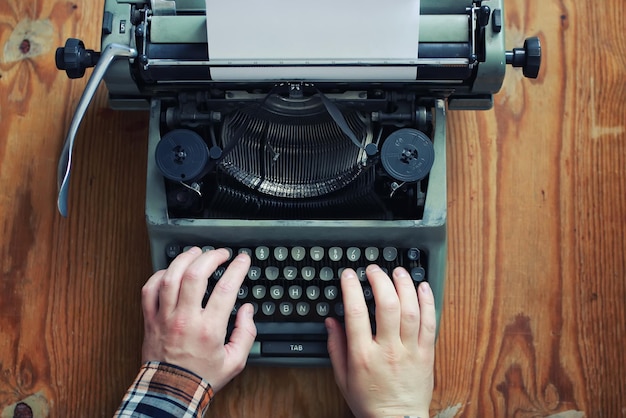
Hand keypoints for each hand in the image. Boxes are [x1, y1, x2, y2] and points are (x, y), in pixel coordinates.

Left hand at [140, 247, 256, 391]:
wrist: (171, 392)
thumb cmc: (201, 377)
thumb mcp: (234, 361)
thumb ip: (246, 334)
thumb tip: (247, 311)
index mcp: (209, 329)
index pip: (225, 288)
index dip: (237, 268)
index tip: (242, 260)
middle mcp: (186, 320)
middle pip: (196, 275)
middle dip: (211, 257)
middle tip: (220, 254)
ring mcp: (165, 318)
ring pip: (171, 277)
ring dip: (184, 260)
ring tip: (195, 253)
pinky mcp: (150, 320)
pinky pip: (149, 290)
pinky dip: (159, 275)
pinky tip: (170, 271)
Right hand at [326, 265, 435, 417]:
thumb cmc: (370, 402)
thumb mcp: (343, 377)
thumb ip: (336, 347)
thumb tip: (331, 322)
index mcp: (363, 355)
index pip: (356, 313)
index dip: (352, 288)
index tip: (349, 275)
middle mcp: (388, 350)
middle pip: (387, 306)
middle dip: (380, 280)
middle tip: (374, 270)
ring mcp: (410, 351)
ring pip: (410, 310)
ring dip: (404, 285)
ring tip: (397, 272)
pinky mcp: (426, 353)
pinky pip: (429, 322)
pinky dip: (427, 301)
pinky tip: (422, 286)